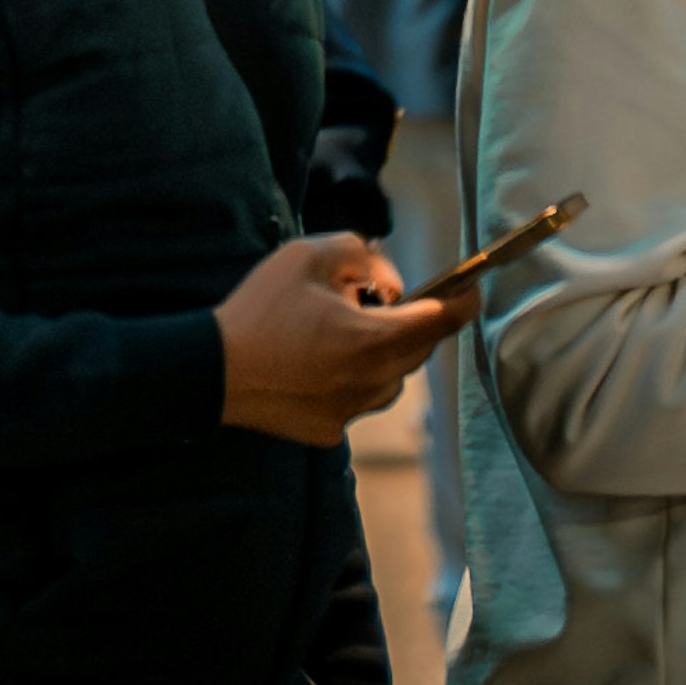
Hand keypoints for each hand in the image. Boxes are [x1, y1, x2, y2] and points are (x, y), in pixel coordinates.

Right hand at [218, 230, 451, 443]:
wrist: (214, 371)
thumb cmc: (261, 309)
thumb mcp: (307, 256)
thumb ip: (360, 254)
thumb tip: (389, 282)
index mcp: (374, 339)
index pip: (441, 320)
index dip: (462, 301)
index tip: (471, 288)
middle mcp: (374, 381)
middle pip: (418, 348)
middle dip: (408, 320)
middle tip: (368, 297)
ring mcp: (354, 411)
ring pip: (391, 376)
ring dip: (381, 352)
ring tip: (335, 331)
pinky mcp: (332, 430)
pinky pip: (360, 398)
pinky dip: (351, 377)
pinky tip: (314, 362)